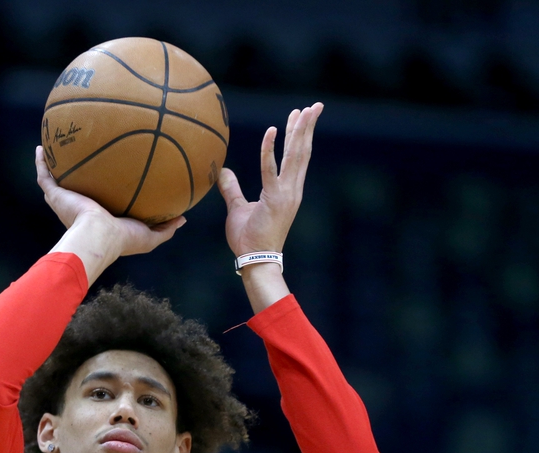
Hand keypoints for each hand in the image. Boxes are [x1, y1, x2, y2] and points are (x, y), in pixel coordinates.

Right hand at [34, 146, 184, 258]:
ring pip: (57, 180)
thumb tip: (183, 218)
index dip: (105, 190)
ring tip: (56, 147)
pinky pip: (44, 175)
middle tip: (85, 157)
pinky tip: (41, 148)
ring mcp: (65, 201)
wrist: (99, 236)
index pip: (102, 201)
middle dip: (79, 175)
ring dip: (56, 166)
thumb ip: (165, 228)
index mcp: (100, 217)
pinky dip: (41, 162)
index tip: (112, 175)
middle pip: (78, 188)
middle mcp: (80, 209)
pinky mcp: (56, 195)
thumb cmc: (123, 239)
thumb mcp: (149, 236)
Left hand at [216, 103, 322, 256]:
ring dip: (299, 132)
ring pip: (295, 156)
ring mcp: (286, 194)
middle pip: (302, 152)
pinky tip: (272, 130)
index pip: (296, 157)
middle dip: (308, 127)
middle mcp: (292, 189)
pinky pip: (270, 170)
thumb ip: (231, 188)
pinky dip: (270, 150)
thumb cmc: (248, 238)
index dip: (299, 135)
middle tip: (315, 106)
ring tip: (303, 111)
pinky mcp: (274, 199)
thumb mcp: (237, 208)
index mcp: (287, 191)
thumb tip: (223, 171)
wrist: (255, 260)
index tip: (301, 116)